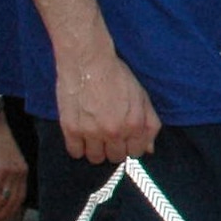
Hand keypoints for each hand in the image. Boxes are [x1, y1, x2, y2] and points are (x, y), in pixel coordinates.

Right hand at [55, 44, 159, 164]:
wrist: (88, 62)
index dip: (130, 146)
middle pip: (115, 157)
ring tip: (94, 137)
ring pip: (95, 158)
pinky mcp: (71, 129)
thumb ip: (149, 124)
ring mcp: (92, 132)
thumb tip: (149, 149)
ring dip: (96, 150)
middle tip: (108, 135)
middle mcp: (114, 132)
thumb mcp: (142, 97)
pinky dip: (78, 148)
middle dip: (114, 148)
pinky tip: (80, 136)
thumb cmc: (117, 76)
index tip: (124, 139)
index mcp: (134, 125)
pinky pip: (75, 152)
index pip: (136, 153)